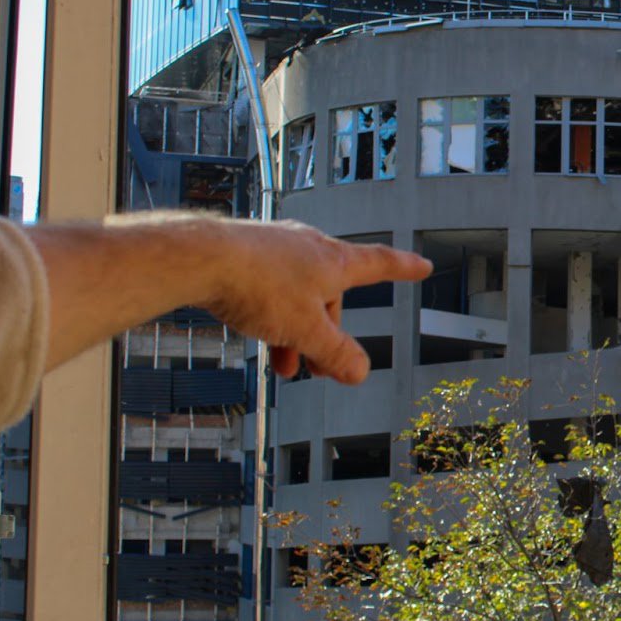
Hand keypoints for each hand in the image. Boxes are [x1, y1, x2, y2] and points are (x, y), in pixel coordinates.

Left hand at [199, 220, 431, 383]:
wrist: (199, 258)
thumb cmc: (257, 284)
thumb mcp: (306, 331)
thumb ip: (336, 353)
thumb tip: (359, 372)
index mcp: (334, 261)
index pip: (379, 263)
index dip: (403, 269)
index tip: (421, 266)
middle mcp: (309, 248)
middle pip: (332, 296)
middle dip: (328, 334)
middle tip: (319, 369)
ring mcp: (277, 249)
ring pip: (299, 297)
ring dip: (297, 332)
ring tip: (284, 364)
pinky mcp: (248, 254)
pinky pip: (271, 290)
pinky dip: (272, 316)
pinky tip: (258, 335)